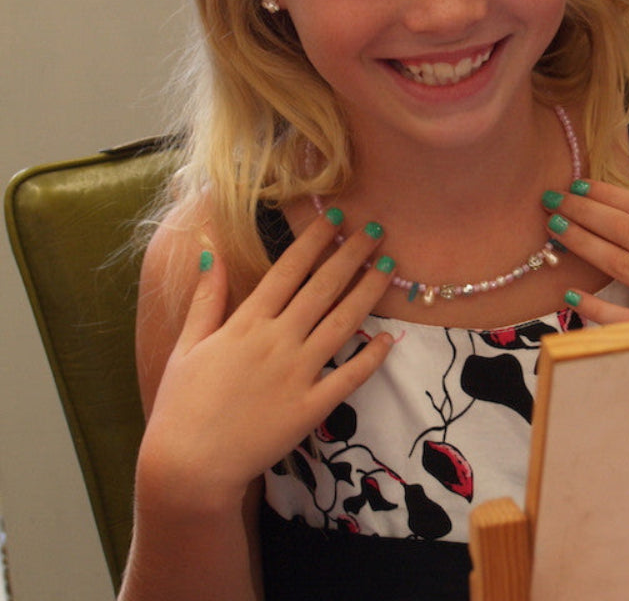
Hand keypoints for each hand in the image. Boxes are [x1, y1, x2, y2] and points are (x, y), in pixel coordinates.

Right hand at [137, 211, 394, 507]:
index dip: (315, 241)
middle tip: (376, 230)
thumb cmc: (181, 406)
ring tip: (390, 267)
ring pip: (343, 324)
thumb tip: (212, 253)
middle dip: (351, 255)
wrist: (187, 468)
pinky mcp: (311, 408)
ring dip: (368, 292)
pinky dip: (371, 357)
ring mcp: (298, 374)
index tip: (338, 217)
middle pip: (323, 288)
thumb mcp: (187, 345)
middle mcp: (278, 341)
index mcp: (247, 323)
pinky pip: (349, 378)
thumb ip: (206, 299)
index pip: (289, 270)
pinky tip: (389, 337)